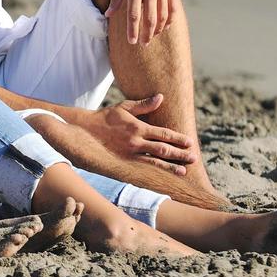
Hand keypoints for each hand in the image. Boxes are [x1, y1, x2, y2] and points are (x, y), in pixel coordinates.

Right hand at [71, 95, 196, 169]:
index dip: (178, 139)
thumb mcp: (124, 107)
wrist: (83, 131)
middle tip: (194, 158)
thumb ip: (143, 105)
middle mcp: (136, 142)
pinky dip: (153, 175)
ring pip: (154, 162)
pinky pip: (141, 171)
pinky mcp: (122, 164)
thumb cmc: (105, 118)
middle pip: (162, 149)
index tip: (190, 142)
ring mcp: (129, 155)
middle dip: (179, 154)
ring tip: (183, 171)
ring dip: (170, 167)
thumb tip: (161, 97)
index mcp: (138, 127)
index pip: (163, 134)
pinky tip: (162, 180)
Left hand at [105, 0, 178, 44]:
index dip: (132, 30)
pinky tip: (165, 26)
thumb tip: (108, 14)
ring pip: (163, 14)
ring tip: (152, 36)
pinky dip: (170, 18)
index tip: (131, 42)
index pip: (134, 14)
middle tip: (143, 44)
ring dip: (157, 28)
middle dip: (146, 34)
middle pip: (149, 18)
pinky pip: (173, 6)